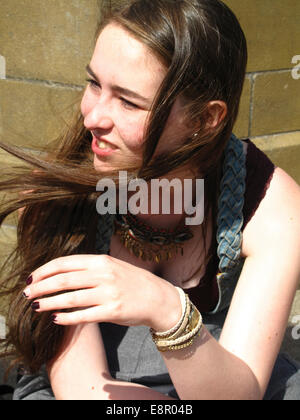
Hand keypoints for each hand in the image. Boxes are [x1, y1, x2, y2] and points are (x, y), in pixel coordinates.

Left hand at [23, 254, 180, 329]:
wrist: (158, 298)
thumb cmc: (132, 282)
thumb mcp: (112, 266)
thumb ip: (89, 268)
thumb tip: (60, 274)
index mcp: (101, 260)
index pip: (65, 263)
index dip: (44, 270)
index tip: (31, 278)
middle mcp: (104, 274)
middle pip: (63, 280)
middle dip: (40, 287)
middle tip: (26, 294)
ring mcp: (109, 293)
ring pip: (70, 298)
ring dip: (48, 303)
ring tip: (35, 307)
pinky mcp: (113, 311)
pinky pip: (83, 315)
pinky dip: (66, 318)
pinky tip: (56, 319)